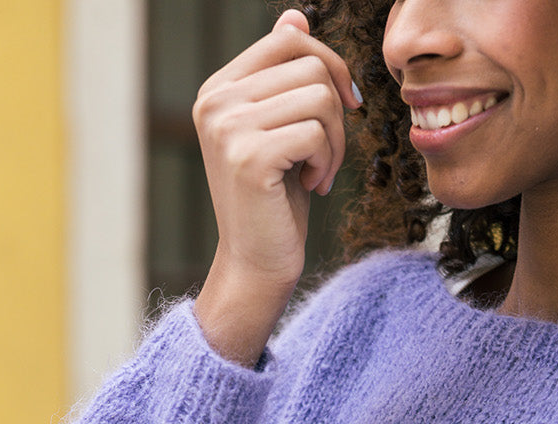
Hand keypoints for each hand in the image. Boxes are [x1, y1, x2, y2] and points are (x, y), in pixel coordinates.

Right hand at [192, 10, 358, 365]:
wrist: (255, 264)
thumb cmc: (273, 200)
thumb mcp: (280, 129)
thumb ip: (282, 76)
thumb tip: (294, 17)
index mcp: (217, 89)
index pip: (289, 40)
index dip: (329, 66)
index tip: (342, 106)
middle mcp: (215, 102)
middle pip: (310, 64)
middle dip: (335, 109)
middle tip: (327, 153)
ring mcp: (228, 128)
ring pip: (319, 96)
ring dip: (335, 140)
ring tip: (318, 172)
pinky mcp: (250, 157)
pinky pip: (317, 131)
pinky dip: (328, 161)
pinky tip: (312, 186)